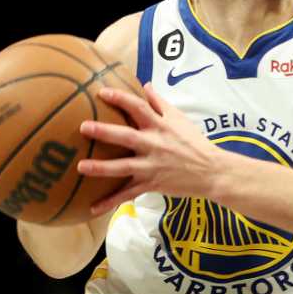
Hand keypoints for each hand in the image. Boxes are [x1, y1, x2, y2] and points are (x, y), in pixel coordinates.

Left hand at [77, 84, 229, 216]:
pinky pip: (128, 194)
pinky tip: (93, 208)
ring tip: (81, 167)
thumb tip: (145, 84)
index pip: (139, 108)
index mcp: (160, 126)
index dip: (121, 99)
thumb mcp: (180, 118)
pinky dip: (111, 202)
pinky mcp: (151, 184)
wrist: (211, 172)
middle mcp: (153, 145)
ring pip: (123, 167)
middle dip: (105, 132)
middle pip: (126, 137)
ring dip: (102, 168)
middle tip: (84, 127)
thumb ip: (159, 102)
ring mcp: (151, 166)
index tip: (102, 93)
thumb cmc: (195, 143)